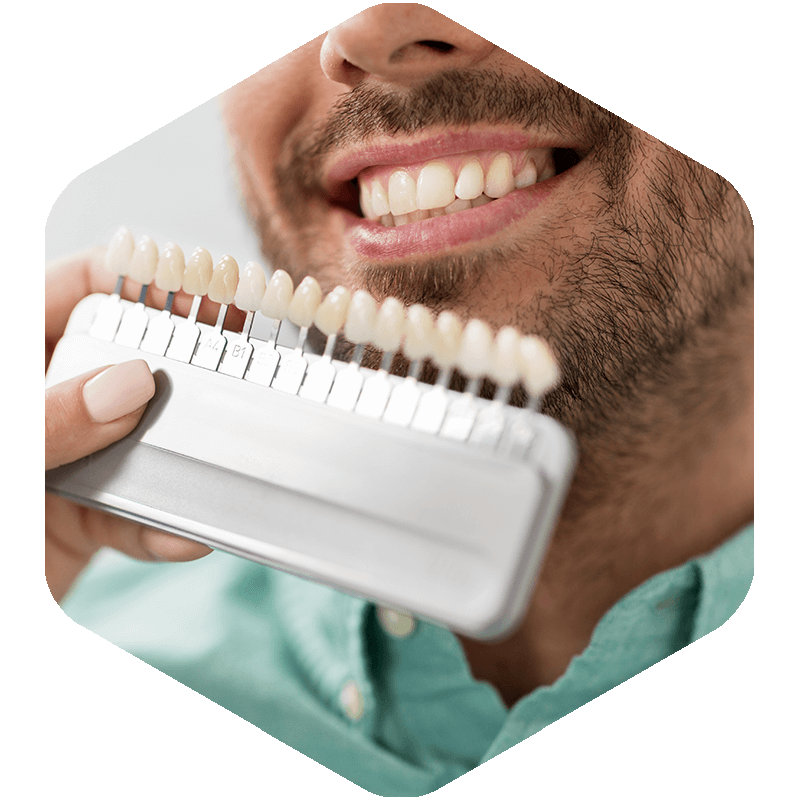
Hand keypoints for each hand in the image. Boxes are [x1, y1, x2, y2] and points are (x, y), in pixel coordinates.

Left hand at [45, 248, 211, 603]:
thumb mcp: (8, 456)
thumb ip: (51, 419)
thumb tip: (130, 382)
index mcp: (21, 366)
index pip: (78, 287)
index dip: (142, 279)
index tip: (209, 291)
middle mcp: (50, 401)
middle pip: (126, 360)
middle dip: (182, 371)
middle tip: (240, 371)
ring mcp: (69, 456)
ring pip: (145, 439)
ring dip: (186, 461)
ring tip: (225, 462)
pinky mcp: (85, 515)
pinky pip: (138, 512)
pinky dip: (166, 528)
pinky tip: (186, 537)